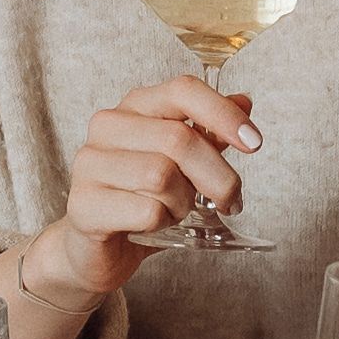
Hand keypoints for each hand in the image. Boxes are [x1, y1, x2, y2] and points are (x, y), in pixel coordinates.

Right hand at [23, 80, 261, 301]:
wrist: (96, 249)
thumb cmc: (141, 199)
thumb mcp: (182, 163)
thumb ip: (208, 132)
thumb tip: (244, 103)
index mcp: (135, 106)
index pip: (183, 89)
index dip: (223, 113)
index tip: (254, 142)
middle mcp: (108, 125)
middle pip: (180, 139)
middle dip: (218, 177)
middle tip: (230, 201)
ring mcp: (90, 164)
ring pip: (162, 176)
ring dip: (183, 203)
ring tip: (176, 212)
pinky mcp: (83, 205)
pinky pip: (146, 211)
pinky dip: (162, 223)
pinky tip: (151, 226)